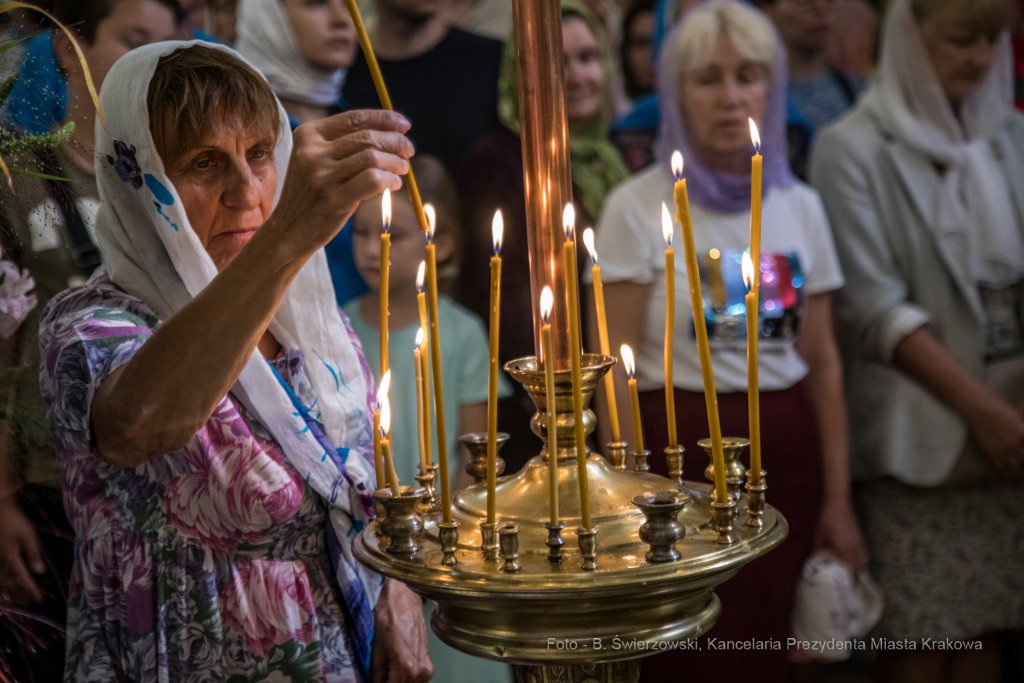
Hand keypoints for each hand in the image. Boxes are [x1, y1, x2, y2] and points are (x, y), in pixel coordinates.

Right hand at [0, 499, 44, 604]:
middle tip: (29, 604)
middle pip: (10, 583)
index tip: (39, 600)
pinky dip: (3, 584)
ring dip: (10, 592)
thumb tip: (39, 572)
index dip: (31, 590)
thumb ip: (33, 554)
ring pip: (2, 581)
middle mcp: (1, 562)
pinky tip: (7, 590)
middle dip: (20, 594)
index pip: (23, 578)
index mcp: (11, 557)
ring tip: (19, 602)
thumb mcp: (29, 535)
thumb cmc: (15, 521)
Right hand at [268, 110, 414, 257]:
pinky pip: (373, 180)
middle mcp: (313, 151)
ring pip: (372, 157)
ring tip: (403, 168)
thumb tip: (391, 133)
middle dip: (395, 141)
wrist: (289, 229)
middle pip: (367, 137)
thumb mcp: (317, 160)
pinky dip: (390, 179)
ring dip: (395, 161)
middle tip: (408, 150)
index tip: (404, 125)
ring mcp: (322, 175)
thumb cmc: (311, 193)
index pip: (354, 118)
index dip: (384, 119)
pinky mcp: (334, 198)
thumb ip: (344, 145)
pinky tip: (394, 184)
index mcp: (308, 134)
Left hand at [371, 578, 432, 682]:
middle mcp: (421, 672)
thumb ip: (375, 675)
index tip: (372, 681)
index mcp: (407, 668)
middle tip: (379, 675)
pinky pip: (414, 680)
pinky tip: (393, 669)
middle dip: (388, 682)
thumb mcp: (376, 650)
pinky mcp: (428, 664)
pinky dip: (403, 678)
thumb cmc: (389, 618)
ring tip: (385, 671)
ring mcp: (427, 669)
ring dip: (396, 681)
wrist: (404, 599)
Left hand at [813, 498, 866, 577]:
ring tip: (852, 574)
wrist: (837, 504)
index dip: (850, 581)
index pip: (851, 571)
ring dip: (859, 568)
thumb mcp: (818, 537)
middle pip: (860, 568)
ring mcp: (860, 543)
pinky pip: (864, 553)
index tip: (847, 589)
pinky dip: (861, 560)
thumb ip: (819, 551)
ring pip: (864, 561)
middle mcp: (856, 548)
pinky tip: (853, 560)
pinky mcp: (861, 537)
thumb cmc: (826, 521)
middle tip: (849, 584)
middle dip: (856, 577)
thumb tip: (816, 562)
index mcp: (845, 550)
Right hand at [968, 396, 1023, 474]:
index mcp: (1023, 435)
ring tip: (1020, 471)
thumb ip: (1022, 428)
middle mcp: (1015, 445)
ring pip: (1015, 467)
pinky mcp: (992, 453)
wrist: (980, 412)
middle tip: (1023, 465)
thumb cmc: (1000, 411)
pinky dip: (1006, 471)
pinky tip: (1009, 473)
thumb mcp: (1018, 417)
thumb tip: (1023, 433)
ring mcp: (1003, 450)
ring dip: (1019, 470)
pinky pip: (1002, 466)